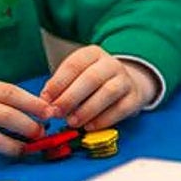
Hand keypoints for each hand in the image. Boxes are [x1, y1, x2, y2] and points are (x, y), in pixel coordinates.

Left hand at [40, 45, 158, 129]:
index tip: (45, 99)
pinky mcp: (135, 97)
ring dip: (87, 109)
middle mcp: (111, 64)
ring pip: (108, 92)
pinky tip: (89, 126)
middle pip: (91, 78)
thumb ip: (61, 87)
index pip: (74, 65)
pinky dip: (104, 119)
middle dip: (71, 97)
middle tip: (57, 113)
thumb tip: (46, 103)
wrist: (126, 83)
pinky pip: (121, 108)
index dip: (58, 83)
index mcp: (93, 54)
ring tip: (72, 122)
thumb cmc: (92, 82)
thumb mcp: (76, 76)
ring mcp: (126, 80)